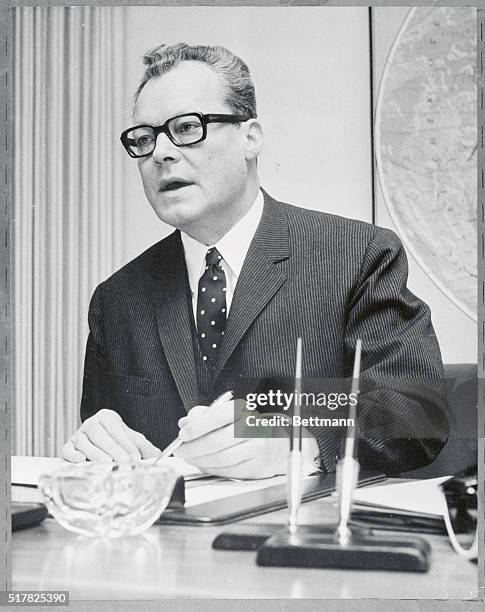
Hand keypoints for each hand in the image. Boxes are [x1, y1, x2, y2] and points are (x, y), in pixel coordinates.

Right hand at [62, 409, 160, 462]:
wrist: (98, 439)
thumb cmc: (115, 440)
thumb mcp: (132, 439)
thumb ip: (145, 447)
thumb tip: (158, 456)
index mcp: (107, 417)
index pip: (117, 430)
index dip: (127, 445)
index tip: (135, 457)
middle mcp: (91, 424)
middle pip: (101, 436)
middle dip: (114, 451)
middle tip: (124, 462)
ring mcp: (78, 435)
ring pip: (85, 443)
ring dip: (96, 454)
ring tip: (107, 463)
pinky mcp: (68, 446)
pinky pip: (67, 450)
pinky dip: (72, 455)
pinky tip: (81, 460)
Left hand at [173, 400, 288, 478]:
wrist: (278, 442)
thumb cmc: (249, 427)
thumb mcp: (228, 414)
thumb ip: (205, 415)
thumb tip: (186, 422)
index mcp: (243, 411)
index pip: (218, 416)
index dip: (198, 426)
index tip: (183, 434)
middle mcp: (252, 428)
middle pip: (217, 441)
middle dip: (194, 448)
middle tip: (181, 451)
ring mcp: (257, 449)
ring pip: (222, 458)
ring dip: (201, 461)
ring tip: (190, 459)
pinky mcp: (258, 467)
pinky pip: (229, 471)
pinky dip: (212, 470)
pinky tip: (205, 465)